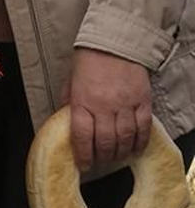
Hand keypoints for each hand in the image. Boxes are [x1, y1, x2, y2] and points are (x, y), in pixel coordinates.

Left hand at [65, 49, 152, 178]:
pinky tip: (135, 149)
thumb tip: (64, 123)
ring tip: (117, 157)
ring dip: (120, 153)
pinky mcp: (142, 101)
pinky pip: (143, 128)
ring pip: (125, 139)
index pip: (82, 137)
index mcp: (82, 102)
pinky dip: (140, 142)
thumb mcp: (70, 82)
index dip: (83, 156)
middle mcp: (103, 107)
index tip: (84, 165)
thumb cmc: (89, 61)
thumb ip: (68, 104)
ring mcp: (125, 105)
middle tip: (101, 162)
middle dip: (103, 158)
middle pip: (105, 143)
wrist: (114, 42)